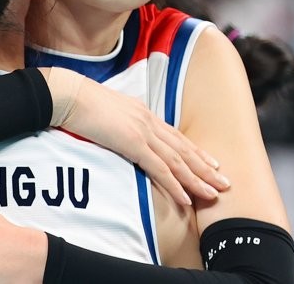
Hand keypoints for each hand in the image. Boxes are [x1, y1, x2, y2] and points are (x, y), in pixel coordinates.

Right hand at [55, 70, 230, 205]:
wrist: (68, 94)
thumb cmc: (81, 103)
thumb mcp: (108, 113)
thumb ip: (121, 123)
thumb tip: (124, 133)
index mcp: (144, 114)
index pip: (176, 137)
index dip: (196, 152)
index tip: (212, 164)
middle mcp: (149, 122)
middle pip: (184, 150)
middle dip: (206, 168)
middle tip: (225, 183)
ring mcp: (143, 132)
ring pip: (178, 161)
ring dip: (197, 180)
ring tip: (213, 194)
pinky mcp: (133, 143)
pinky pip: (159, 168)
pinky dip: (174, 185)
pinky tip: (186, 198)